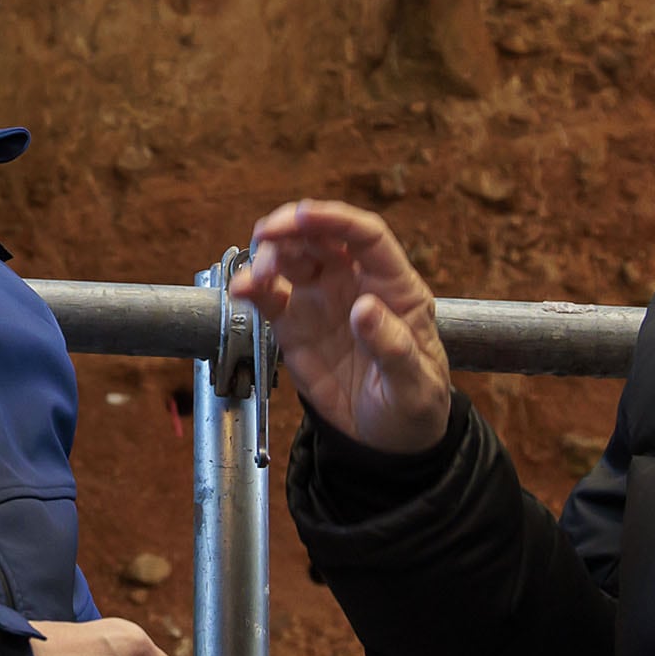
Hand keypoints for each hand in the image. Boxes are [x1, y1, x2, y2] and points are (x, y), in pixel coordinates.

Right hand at [226, 200, 452, 454]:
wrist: (387, 439)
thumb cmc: (413, 404)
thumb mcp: (414, 385)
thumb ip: (393, 347)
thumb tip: (364, 309)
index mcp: (395, 287)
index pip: (366, 235)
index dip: (334, 219)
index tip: (302, 216)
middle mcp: (355, 282)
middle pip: (321, 237)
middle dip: (291, 230)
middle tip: (266, 240)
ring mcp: (322, 299)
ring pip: (291, 257)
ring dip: (268, 256)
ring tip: (254, 280)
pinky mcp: (294, 322)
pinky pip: (269, 294)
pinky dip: (251, 287)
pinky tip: (240, 291)